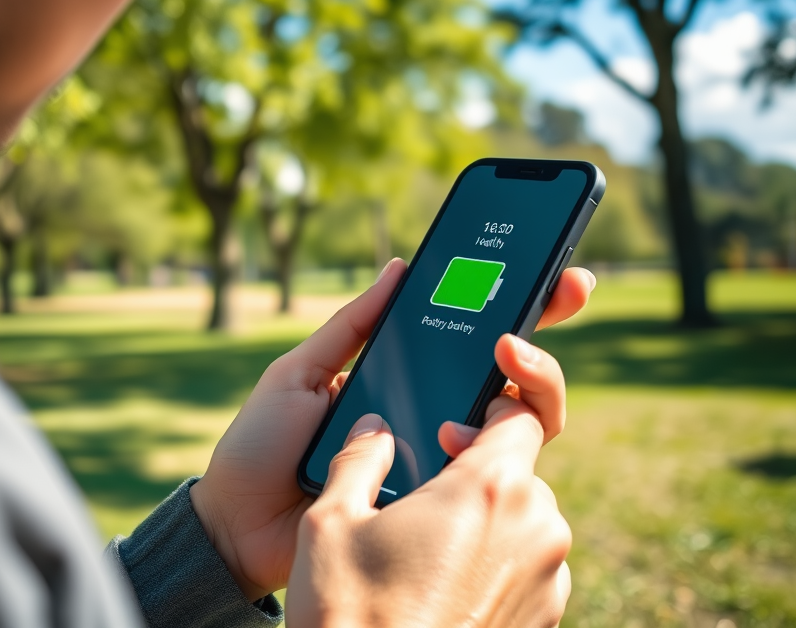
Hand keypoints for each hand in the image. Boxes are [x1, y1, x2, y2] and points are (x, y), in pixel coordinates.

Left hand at [190, 259, 594, 600]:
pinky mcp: (435, 505)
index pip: (468, 342)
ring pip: (517, 430)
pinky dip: (493, 447)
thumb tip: (400, 268)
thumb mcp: (299, 372)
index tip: (557, 276)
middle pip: (512, 386)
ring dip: (524, 390)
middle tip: (538, 323)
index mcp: (401, 379)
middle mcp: (431, 417)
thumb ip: (351, 326)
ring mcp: (438, 462)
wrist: (238, 526)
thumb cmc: (263, 444)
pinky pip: (484, 477)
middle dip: (542, 349)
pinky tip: (467, 428)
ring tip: (502, 365)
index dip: (519, 310)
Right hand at [286, 400, 571, 626]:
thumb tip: (374, 428)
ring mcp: (547, 582)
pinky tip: (443, 585)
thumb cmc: (351, 613)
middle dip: (478, 472)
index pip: (522, 416)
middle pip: (520, 472)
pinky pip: (528, 570)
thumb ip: (357, 457)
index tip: (449, 428)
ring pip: (526, 523)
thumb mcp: (330, 521)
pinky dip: (496, 565)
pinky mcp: (544, 622)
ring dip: (488, 521)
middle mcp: (535, 531)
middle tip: (428, 488)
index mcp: (489, 490)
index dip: (488, 410)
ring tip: (428, 545)